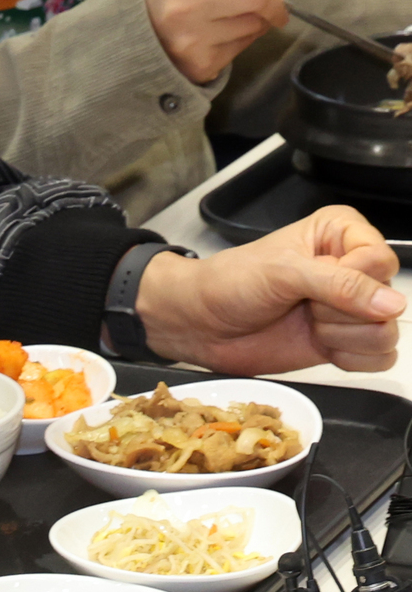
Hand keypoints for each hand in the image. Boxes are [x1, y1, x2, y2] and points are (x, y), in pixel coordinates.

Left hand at [135, 208, 405, 374]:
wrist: (201, 323)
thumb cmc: (231, 283)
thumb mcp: (284, 273)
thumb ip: (340, 285)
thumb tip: (391, 303)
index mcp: (342, 233)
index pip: (381, 260)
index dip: (355, 280)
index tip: (316, 284)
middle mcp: (353, 268)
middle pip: (388, 301)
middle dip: (342, 312)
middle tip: (304, 305)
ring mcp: (350, 309)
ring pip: (385, 333)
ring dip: (343, 336)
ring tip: (308, 323)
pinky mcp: (344, 342)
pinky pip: (378, 358)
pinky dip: (348, 358)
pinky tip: (318, 344)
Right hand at [144, 0, 286, 83]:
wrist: (137, 37)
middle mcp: (185, 9)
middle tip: (274, 1)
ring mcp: (193, 39)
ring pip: (254, 24)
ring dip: (261, 19)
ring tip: (250, 16)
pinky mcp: (202, 63)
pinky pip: (244, 45)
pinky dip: (248, 37)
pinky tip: (235, 32)